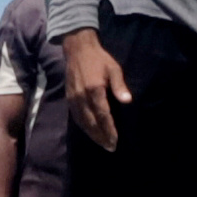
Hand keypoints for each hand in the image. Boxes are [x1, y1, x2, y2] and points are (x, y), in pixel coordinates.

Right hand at [59, 26, 129, 152]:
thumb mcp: (113, 69)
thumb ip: (119, 86)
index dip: (109, 130)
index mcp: (94, 89)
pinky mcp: (69, 98)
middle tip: (110, 147)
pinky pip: (76, 117)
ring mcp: (74, 98)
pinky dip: (83, 127)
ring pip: (83, 122)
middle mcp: (82, 97)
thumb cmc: (99, 59)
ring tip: (102, 143)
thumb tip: (127, 100)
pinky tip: (89, 132)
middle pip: (92, 122)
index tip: (115, 140)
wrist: (78, 49)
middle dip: (101, 137)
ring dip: (92, 135)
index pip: (103, 115)